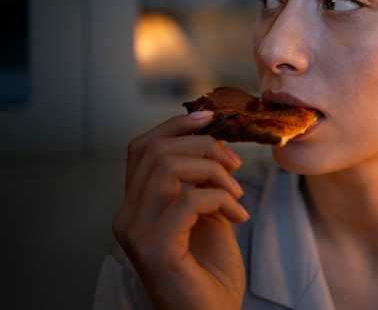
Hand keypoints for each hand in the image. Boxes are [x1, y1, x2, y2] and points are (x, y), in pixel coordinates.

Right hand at [113, 111, 248, 308]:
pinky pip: (189, 199)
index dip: (175, 125)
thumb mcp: (208, 212)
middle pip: (156, 150)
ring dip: (214, 170)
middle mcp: (127, 216)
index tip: (211, 117)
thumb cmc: (210, 270)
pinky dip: (221, 198)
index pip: (141, 147)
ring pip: (169, 167)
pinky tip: (239, 216)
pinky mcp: (154, 248)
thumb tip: (213, 136)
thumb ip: (202, 179)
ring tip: (237, 192)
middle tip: (236, 164)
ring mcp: (136, 232)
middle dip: (203, 146)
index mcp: (136, 205)